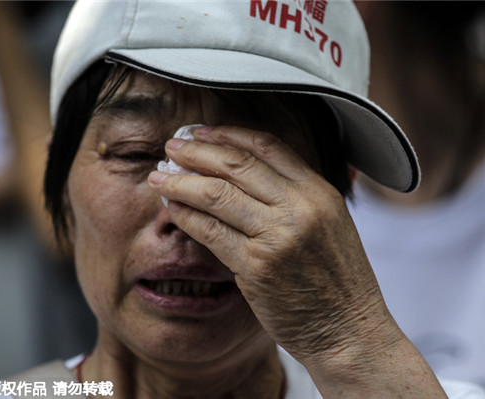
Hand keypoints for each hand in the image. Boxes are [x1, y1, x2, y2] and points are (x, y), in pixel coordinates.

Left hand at [147, 125, 396, 360]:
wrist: (348, 332)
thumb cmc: (336, 282)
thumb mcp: (329, 225)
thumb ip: (295, 197)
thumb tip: (245, 173)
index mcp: (320, 191)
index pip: (268, 146)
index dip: (228, 134)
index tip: (202, 131)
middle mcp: (300, 207)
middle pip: (236, 164)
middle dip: (196, 152)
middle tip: (171, 147)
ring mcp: (277, 236)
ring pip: (216, 194)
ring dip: (180, 182)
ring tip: (159, 178)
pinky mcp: (256, 266)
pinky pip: (210, 231)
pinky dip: (186, 217)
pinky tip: (173, 210)